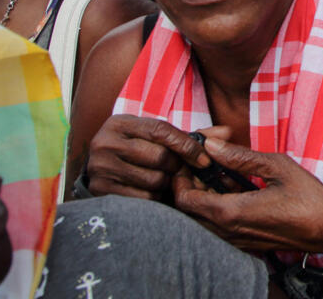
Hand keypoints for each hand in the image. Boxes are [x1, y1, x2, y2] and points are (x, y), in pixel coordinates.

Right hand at [85, 115, 218, 200]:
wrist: (96, 171)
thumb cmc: (136, 151)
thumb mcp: (155, 138)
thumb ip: (190, 136)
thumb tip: (226, 132)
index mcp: (120, 123)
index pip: (162, 131)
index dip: (188, 146)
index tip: (205, 160)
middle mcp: (106, 142)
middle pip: (160, 157)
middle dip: (177, 167)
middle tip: (182, 173)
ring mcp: (101, 167)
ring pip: (154, 179)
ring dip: (167, 184)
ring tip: (166, 181)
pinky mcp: (101, 191)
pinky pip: (144, 199)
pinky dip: (156, 198)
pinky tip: (155, 193)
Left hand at [171, 135, 322, 252]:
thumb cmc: (310, 198)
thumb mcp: (278, 167)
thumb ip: (240, 157)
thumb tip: (211, 145)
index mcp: (232, 213)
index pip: (184, 198)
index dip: (182, 176)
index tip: (194, 158)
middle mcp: (228, 231)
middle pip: (187, 211)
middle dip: (190, 184)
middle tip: (205, 162)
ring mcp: (236, 240)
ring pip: (200, 220)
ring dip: (203, 195)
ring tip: (220, 173)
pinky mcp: (245, 243)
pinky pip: (217, 226)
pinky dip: (216, 207)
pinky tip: (234, 189)